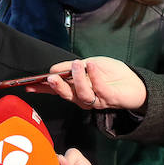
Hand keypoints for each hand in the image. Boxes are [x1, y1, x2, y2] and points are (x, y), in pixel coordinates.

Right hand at [24, 57, 146, 112]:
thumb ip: (72, 67)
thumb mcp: (89, 64)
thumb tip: (52, 69)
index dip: (42, 88)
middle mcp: (83, 98)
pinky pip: (99, 89)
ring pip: (82, 95)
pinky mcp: (109, 99)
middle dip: (57, 87)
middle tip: (51, 77)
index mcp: (75, 90)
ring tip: (76, 64)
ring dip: (77, 79)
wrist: (135, 82)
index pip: (56, 90)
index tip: (28, 85)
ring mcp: (96, 100)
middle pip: (67, 96)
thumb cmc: (111, 73)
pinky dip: (94, 76)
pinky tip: (91, 65)